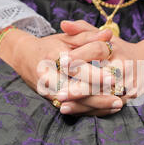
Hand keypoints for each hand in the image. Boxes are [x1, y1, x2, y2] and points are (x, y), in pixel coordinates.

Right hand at [0, 24, 122, 114]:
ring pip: (76, 102)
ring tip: (118, 104)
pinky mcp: (52, 100)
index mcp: (55, 57)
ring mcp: (50, 91)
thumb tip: (108, 34)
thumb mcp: (66, 38)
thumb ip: (88, 36)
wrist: (23, 58)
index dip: (96, 74)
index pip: (77, 68)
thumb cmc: (49, 46)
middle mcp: (50, 75)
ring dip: (97, 105)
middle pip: (77, 89)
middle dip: (99, 94)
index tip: (114, 77)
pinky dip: (90, 110)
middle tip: (120, 96)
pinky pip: (73, 108)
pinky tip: (106, 110)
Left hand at [59, 21, 143, 111]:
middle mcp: (125, 66)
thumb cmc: (119, 49)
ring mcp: (129, 84)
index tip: (61, 62)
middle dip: (78, 88)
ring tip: (61, 106)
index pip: (97, 50)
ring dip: (82, 104)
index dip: (79, 56)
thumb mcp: (104, 37)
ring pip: (103, 97)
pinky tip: (74, 112)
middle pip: (100, 80)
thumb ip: (82, 30)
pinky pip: (108, 107)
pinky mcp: (130, 98)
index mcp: (116, 49)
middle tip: (58, 93)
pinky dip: (90, 111)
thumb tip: (63, 24)